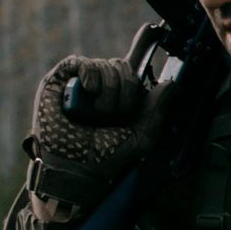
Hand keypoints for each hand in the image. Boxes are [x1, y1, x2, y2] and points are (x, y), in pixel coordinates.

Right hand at [27, 55, 169, 217]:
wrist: (75, 168)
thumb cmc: (106, 157)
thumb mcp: (140, 137)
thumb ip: (156, 111)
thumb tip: (171, 84)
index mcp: (119, 98)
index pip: (132, 73)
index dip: (138, 69)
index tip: (137, 83)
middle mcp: (100, 88)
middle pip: (122, 66)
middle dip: (125, 88)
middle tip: (116, 112)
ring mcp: (80, 84)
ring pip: (104, 64)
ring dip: (108, 88)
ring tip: (99, 111)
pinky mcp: (59, 82)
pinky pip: (80, 62)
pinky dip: (90, 73)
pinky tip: (90, 91)